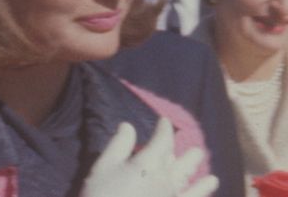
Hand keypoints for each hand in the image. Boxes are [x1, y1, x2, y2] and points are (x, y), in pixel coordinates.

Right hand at [80, 118, 218, 196]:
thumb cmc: (102, 193)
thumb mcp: (104, 165)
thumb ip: (119, 144)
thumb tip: (128, 125)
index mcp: (149, 162)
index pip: (162, 140)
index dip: (164, 129)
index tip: (165, 121)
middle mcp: (166, 178)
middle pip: (181, 161)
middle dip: (188, 153)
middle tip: (194, 149)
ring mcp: (172, 195)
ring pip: (188, 180)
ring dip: (196, 172)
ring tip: (208, 170)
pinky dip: (202, 192)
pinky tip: (210, 186)